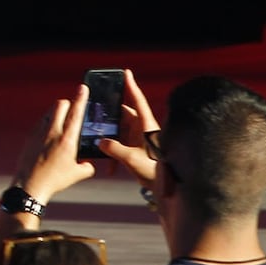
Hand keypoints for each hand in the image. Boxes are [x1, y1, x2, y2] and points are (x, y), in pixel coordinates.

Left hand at [12, 81, 97, 202]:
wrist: (30, 184)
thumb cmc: (55, 180)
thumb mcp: (77, 174)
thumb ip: (87, 165)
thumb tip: (88, 162)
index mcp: (67, 140)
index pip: (76, 113)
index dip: (81, 98)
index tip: (83, 88)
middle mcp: (52, 132)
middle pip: (60, 105)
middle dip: (68, 103)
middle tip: (74, 109)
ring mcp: (39, 132)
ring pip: (49, 112)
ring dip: (57, 112)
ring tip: (63, 122)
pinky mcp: (30, 136)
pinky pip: (41, 122)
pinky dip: (48, 122)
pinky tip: (51, 132)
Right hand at [98, 66, 158, 185]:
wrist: (170, 192)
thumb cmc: (157, 173)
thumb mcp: (133, 160)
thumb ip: (115, 150)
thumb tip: (101, 142)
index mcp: (146, 127)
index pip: (137, 101)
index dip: (131, 86)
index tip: (126, 72)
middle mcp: (143, 130)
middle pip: (123, 115)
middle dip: (110, 115)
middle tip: (96, 112)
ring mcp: (139, 140)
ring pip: (119, 131)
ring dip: (109, 138)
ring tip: (97, 141)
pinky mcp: (136, 151)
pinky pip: (120, 146)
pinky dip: (113, 154)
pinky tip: (109, 167)